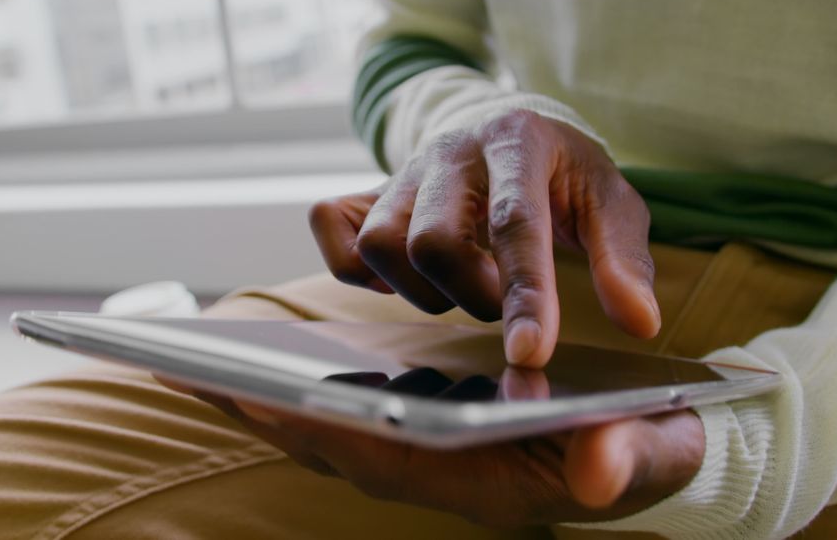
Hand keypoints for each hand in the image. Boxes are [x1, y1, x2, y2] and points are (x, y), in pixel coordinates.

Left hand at [159, 374, 704, 527]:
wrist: (634, 440)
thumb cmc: (640, 446)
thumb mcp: (656, 448)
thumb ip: (635, 458)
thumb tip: (604, 467)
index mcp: (474, 480)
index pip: (379, 455)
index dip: (317, 426)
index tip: (252, 394)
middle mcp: (431, 466)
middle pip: (327, 441)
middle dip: (255, 408)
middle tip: (180, 367)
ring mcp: (413, 443)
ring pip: (319, 423)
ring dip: (256, 394)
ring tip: (189, 357)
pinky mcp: (407, 418)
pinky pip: (332, 405)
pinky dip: (285, 384)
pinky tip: (247, 356)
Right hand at [310, 110, 659, 366]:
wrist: (506, 124)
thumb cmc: (563, 173)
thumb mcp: (610, 203)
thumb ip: (624, 259)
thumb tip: (639, 323)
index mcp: (517, 142)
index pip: (515, 224)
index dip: (523, 294)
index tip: (529, 354)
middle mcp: (449, 150)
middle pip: (434, 241)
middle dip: (472, 294)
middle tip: (499, 298)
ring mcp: (402, 170)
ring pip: (381, 245)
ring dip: (423, 290)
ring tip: (462, 285)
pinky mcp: (366, 190)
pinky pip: (336, 236)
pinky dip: (362, 272)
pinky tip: (406, 278)